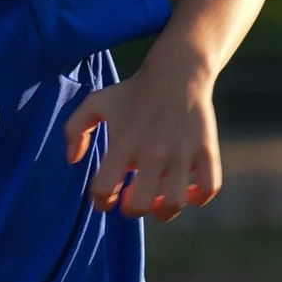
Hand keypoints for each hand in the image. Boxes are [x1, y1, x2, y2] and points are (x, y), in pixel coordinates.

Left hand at [63, 51, 223, 218]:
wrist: (176, 71)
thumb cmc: (131, 92)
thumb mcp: (96, 102)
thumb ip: (74, 129)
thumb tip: (72, 161)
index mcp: (123, 143)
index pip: (104, 189)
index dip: (101, 201)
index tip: (108, 197)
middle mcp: (152, 152)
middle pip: (139, 206)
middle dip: (132, 210)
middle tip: (133, 199)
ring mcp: (182, 152)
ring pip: (174, 203)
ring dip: (164, 210)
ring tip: (159, 199)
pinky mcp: (206, 150)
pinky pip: (209, 187)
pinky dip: (198, 197)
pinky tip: (188, 191)